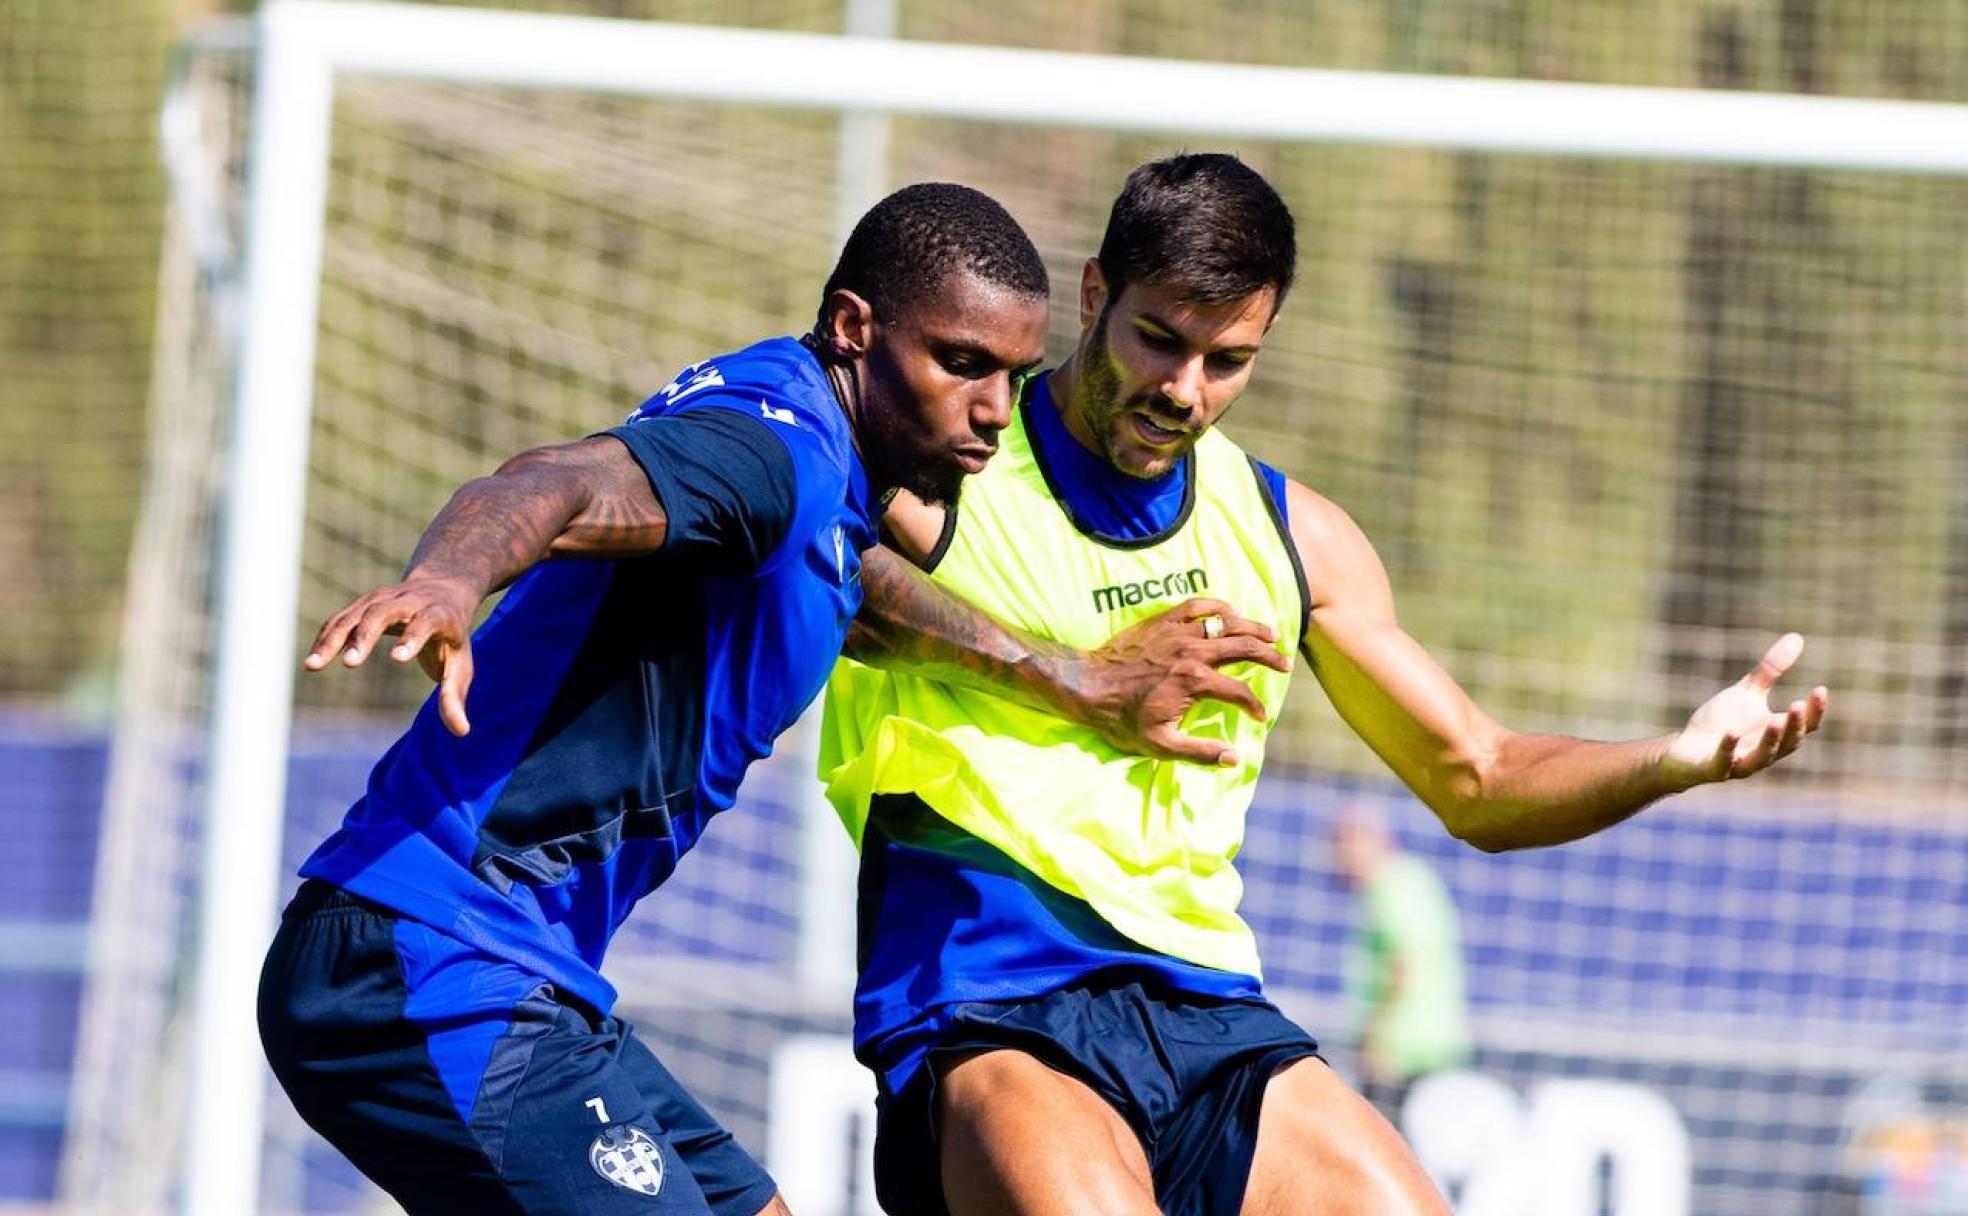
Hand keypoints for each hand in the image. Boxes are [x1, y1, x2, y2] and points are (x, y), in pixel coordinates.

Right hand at [303, 574, 478, 735]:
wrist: (443, 590)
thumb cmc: (452, 638)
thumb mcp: (460, 664)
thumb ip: (455, 696)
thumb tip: (461, 731)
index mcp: (439, 613)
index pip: (426, 621)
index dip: (413, 637)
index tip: (398, 659)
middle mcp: (409, 601)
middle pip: (384, 613)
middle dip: (366, 636)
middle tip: (351, 664)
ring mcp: (383, 599)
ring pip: (355, 615)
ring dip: (333, 638)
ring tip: (313, 665)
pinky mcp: (363, 604)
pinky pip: (341, 619)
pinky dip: (326, 637)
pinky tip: (313, 660)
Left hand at [1064, 598, 1292, 766]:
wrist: (1089, 685)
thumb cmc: (1123, 718)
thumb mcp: (1161, 745)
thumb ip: (1200, 753)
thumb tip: (1235, 759)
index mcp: (1194, 682)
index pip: (1239, 692)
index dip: (1255, 705)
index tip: (1260, 716)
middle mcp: (1191, 652)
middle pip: (1243, 648)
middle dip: (1269, 656)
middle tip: (1285, 664)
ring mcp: (1178, 632)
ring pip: (1227, 622)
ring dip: (1253, 628)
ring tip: (1272, 635)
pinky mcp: (1164, 619)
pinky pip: (1199, 605)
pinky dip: (1220, 607)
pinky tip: (1232, 613)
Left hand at [1663, 633, 1828, 787]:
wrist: (1686, 749)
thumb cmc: (1722, 722)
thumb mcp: (1748, 692)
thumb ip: (1770, 670)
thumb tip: (1797, 637)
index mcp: (1776, 734)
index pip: (1805, 726)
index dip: (1815, 711)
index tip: (1820, 689)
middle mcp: (1765, 752)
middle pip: (1788, 743)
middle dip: (1794, 725)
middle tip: (1797, 705)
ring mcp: (1740, 763)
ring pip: (1762, 757)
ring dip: (1770, 740)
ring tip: (1775, 720)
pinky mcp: (1714, 769)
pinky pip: (1723, 763)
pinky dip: (1729, 749)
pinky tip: (1732, 733)